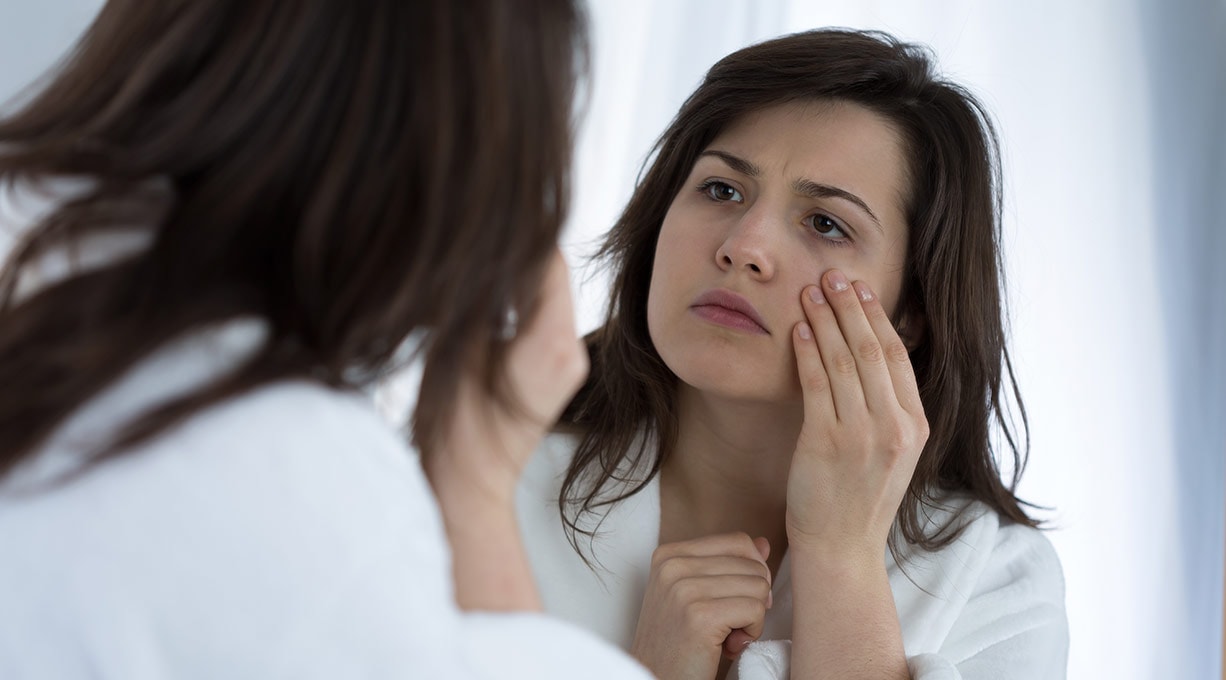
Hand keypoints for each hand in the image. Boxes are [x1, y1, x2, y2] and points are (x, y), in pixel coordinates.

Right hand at [428, 247, 588, 503]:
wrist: (467, 489)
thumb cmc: (453, 431)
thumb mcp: (455, 353)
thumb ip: (477, 300)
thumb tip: (481, 250)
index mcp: (551, 343)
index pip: (548, 261)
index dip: (519, 231)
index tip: (484, 210)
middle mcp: (571, 349)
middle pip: (552, 274)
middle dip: (517, 249)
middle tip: (477, 226)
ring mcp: (569, 361)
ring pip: (548, 294)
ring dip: (516, 274)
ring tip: (477, 256)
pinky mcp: (558, 370)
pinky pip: (543, 317)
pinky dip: (519, 300)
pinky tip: (487, 294)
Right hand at [630, 533, 771, 679]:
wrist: (656, 679)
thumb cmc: (678, 643)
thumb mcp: (698, 595)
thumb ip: (729, 565)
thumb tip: (764, 543)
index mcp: (669, 554)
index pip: (738, 541)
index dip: (752, 572)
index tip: (736, 600)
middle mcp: (673, 565)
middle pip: (752, 564)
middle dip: (752, 597)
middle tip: (728, 624)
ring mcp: (684, 589)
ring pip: (759, 586)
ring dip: (752, 617)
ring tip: (725, 635)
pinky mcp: (700, 615)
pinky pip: (755, 609)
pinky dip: (752, 632)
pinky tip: (729, 645)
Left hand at [786, 269, 927, 562]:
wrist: (840, 547)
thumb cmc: (858, 497)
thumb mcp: (890, 451)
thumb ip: (887, 407)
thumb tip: (873, 355)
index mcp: (915, 426)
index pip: (897, 357)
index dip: (878, 317)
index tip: (861, 289)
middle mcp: (894, 427)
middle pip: (872, 350)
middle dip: (850, 307)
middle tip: (832, 275)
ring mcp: (861, 435)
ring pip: (844, 361)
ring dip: (825, 320)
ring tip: (809, 292)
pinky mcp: (826, 443)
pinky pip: (817, 385)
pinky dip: (808, 352)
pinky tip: (799, 330)